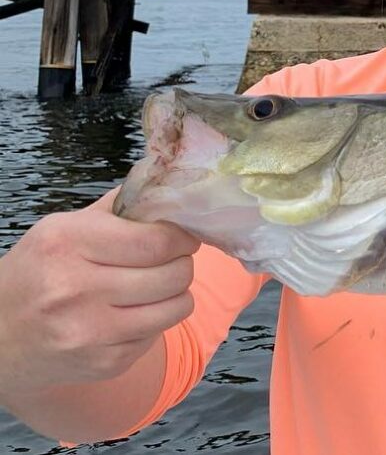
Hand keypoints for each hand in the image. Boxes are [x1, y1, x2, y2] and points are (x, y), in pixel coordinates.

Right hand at [0, 191, 198, 398]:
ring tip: (155, 286)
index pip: (156, 240)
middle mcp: (76, 288)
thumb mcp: (62, 230)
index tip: (183, 236)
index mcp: (67, 243)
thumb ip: (116, 208)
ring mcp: (91, 331)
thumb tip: (167, 187)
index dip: (182, 237)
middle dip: (182, 263)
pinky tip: (129, 313)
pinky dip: (154, 321)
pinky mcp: (106, 362)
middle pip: (174, 273)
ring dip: (176, 293)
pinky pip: (159, 333)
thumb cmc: (37, 274)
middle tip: (171, 260)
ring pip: (177, 306)